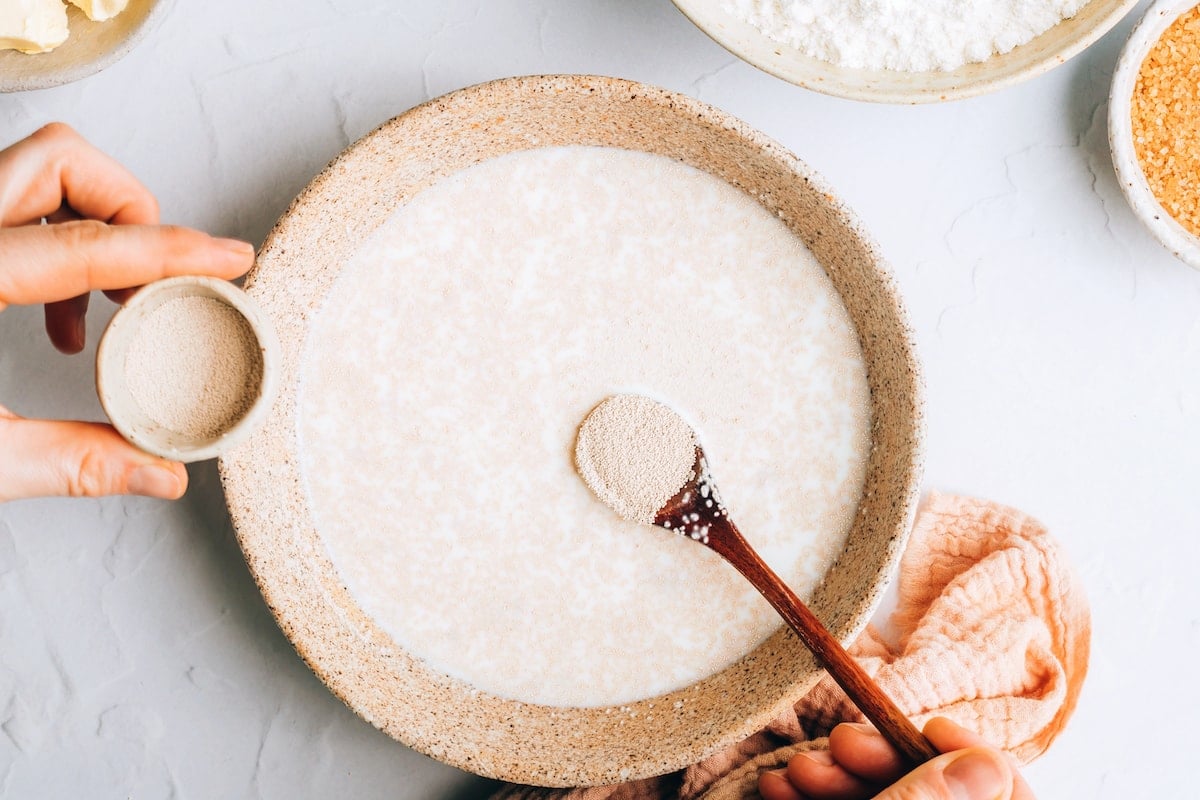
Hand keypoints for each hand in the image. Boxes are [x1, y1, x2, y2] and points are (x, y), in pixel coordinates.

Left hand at [0, 123, 254, 502]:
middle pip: (57, 163)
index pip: (82, 246)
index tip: (230, 257)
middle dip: (130, 208)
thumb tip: (160, 475)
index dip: (171, 252)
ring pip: (32, 175)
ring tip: (113, 310)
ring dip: (94, 229)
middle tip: (161, 278)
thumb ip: (65, 462)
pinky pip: (6, 211)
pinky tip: (57, 324)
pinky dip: (55, 250)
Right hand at [759, 717, 1034, 799]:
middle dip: (880, 760)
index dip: (971, 752)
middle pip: (936, 788)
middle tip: (836, 746)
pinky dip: (820, 798)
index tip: (928, 724)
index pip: (1008, 791)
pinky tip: (779, 789)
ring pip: (889, 797)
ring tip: (788, 776)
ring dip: (835, 778)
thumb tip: (990, 762)